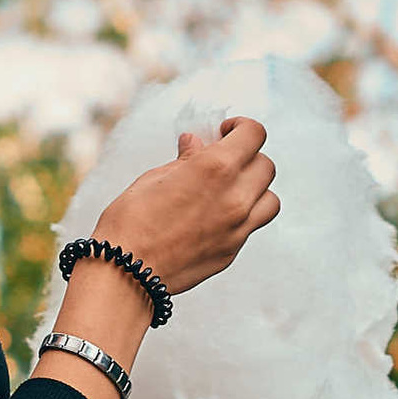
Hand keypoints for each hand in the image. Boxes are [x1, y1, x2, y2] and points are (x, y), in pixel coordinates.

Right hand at [101, 117, 277, 297]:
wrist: (127, 271)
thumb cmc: (132, 220)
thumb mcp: (155, 177)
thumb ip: (186, 160)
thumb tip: (196, 143)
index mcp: (215, 168)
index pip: (254, 134)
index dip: (242, 127)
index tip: (226, 131)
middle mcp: (235, 196)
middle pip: (266, 165)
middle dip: (247, 156)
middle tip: (224, 159)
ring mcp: (238, 227)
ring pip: (270, 198)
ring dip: (254, 188)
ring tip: (229, 189)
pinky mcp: (232, 250)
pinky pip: (253, 225)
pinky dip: (244, 214)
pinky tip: (217, 214)